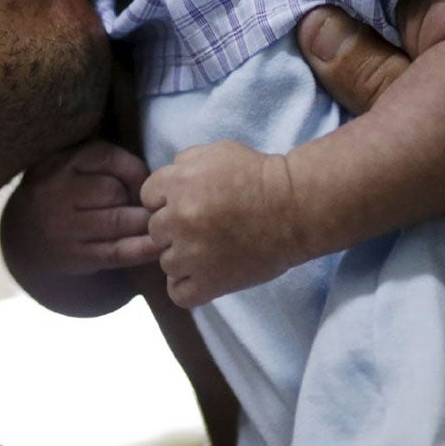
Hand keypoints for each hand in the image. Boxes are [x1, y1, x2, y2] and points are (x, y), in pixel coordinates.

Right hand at [3, 139, 161, 278]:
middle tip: (140, 204)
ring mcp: (62, 228)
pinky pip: (117, 251)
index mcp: (56, 164)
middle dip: (134, 197)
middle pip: (114, 190)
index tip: (141, 180)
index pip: (107, 157)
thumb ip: (105, 162)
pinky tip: (158, 245)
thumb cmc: (63, 195)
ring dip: (142, 221)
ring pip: (119, 220)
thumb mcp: (69, 167)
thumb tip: (153, 180)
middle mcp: (54, 194)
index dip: (133, 169)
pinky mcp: (74, 257)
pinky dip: (143, 248)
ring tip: (150, 221)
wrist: (25, 238)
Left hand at [140, 140, 302, 307]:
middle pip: (155, 230)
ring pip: (166, 262)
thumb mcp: (216, 152)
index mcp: (178, 184)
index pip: (148, 197)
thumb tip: (166, 183)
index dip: (168, 199)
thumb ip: (183, 163)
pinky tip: (202, 275)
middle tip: (205, 226)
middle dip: (176, 227)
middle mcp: (179, 219)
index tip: (191, 202)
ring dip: (184, 257)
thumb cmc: (260, 176)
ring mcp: (192, 254)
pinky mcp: (210, 283)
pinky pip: (178, 293)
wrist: (296, 208)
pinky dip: (187, 286)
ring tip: (212, 249)